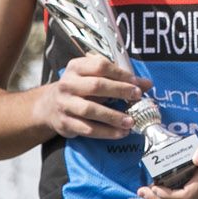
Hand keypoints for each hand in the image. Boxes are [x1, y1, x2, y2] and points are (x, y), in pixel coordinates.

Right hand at [31, 55, 150, 139]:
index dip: (120, 74)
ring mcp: (64, 104)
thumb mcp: (96, 77)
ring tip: (131, 121)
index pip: (100, 66)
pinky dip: (105, 132)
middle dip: (120, 91)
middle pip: (96, 86)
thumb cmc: (81, 88)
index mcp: (77, 67)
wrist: (50, 106)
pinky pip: (87, 128)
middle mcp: (68, 84)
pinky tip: (120, 133)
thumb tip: (147, 84)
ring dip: (113, 116)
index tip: (137, 82)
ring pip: (91, 110)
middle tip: (137, 97)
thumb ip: (120, 79)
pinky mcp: (64, 123)